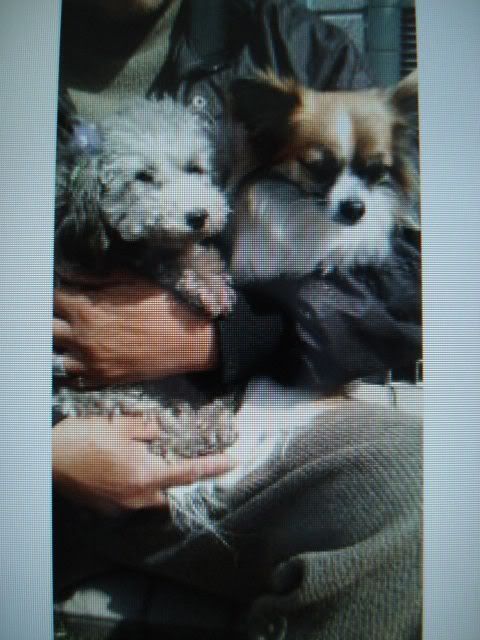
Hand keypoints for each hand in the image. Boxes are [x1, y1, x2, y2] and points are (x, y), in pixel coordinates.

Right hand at [52, 415, 232, 513]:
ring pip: (152, 499)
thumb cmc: (86, 439)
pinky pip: (132, 502)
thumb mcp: (122, 425)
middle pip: (171, 491)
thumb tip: (168, 428)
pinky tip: (129, 474)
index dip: (213, 467)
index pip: (189, 472)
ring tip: (156, 466)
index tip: (231, 462)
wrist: (48, 459)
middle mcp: (138, 497)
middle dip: (182, 479)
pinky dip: (139, 489)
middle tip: (185, 462)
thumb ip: (151, 428)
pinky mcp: (106, 510)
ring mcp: (121, 507)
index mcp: (147, 475)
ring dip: (159, 485)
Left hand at [53, 273, 218, 385]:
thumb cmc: (163, 307)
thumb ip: (99, 276)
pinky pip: (73, 375)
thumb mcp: (133, 280)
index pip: (52, 299)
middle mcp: (82, 337)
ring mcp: (90, 362)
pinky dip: (74, 364)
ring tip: (75, 336)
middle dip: (55, 317)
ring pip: (56, 353)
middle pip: (47, 327)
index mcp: (87, 310)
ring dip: (62, 343)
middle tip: (68, 314)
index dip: (59, 295)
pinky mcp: (102, 378)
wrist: (187, 341)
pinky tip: (85, 355)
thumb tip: (72, 273)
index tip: (67, 294)